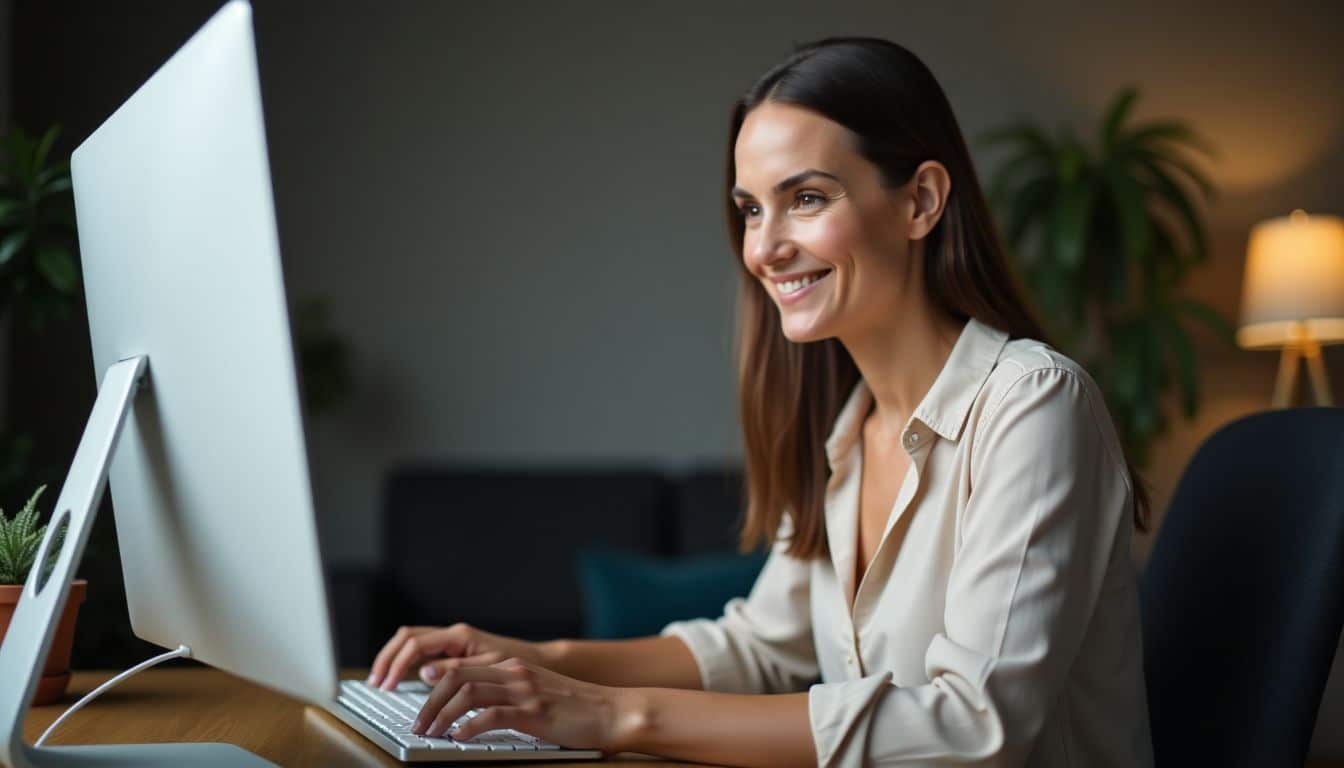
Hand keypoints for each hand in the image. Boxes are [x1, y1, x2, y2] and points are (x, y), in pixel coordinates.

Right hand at [368, 623, 542, 690]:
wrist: (537, 662)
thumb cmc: (518, 664)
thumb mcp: (489, 669)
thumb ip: (456, 670)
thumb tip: (425, 672)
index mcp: (459, 635)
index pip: (415, 643)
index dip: (397, 664)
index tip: (387, 685)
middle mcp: (453, 634)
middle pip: (407, 638)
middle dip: (387, 658)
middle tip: (375, 682)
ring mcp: (452, 641)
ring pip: (411, 641)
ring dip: (394, 659)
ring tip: (382, 681)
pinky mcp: (454, 650)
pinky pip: (422, 651)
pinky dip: (406, 662)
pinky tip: (401, 679)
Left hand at [411, 656, 630, 752]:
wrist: (612, 711)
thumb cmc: (575, 708)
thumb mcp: (535, 692)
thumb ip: (505, 693)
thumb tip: (470, 711)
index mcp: (512, 666)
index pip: (460, 669)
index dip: (433, 687)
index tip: (419, 709)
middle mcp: (514, 672)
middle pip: (456, 677)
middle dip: (428, 702)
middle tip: (417, 726)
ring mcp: (524, 691)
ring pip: (467, 694)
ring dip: (441, 715)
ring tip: (429, 734)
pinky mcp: (534, 712)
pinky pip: (492, 715)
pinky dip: (469, 727)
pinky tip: (459, 739)